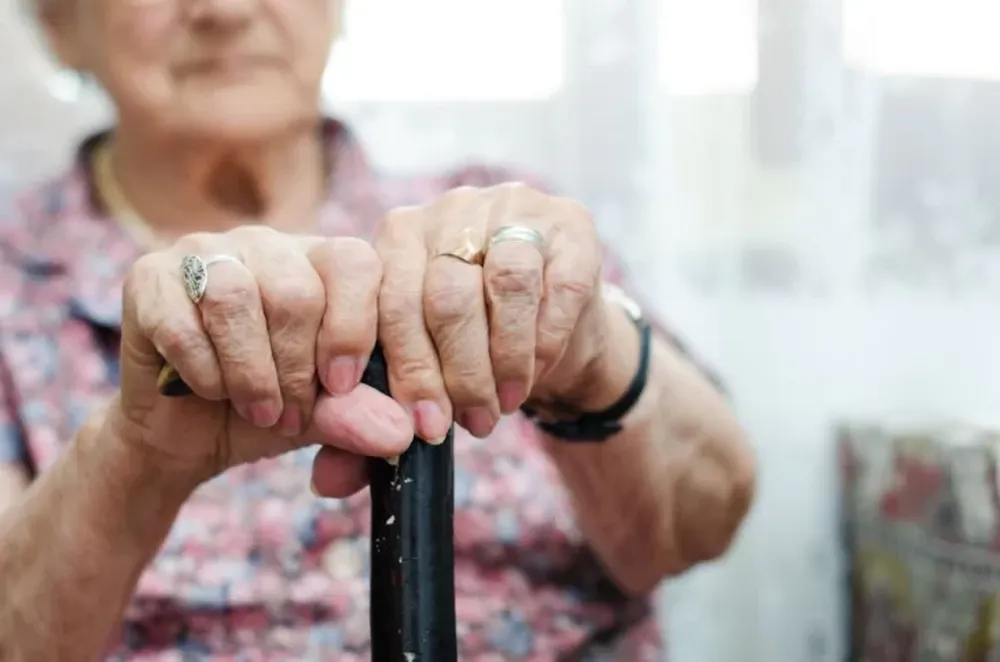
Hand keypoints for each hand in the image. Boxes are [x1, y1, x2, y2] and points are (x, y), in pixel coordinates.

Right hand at [113, 226, 412, 492]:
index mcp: (322, 261)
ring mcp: (206, 251)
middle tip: (289, 415)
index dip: (352, 329)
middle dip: (296, 369)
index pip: (355, 263)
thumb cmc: (270, 411)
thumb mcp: (325, 417)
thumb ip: (360, 415)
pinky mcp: (149, 276)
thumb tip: (400, 435)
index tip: (341, 386)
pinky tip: (209, 391)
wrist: (186, 437)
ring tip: (257, 409)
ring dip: (250, 372)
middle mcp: (267, 244)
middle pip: (296, 290)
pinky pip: (181, 321)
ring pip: (236, 297)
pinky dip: (203, 371)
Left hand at [373, 182, 608, 440]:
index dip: (402, 367)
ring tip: (500, 407)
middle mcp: (451, 210)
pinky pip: (559, 286)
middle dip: (453, 374)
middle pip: (445, 294)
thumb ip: (370, 416)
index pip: (389, 298)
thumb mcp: (420, 374)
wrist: (551, 323)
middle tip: (462, 425)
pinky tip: (535, 373)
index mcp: (399, 236)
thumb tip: (328, 481)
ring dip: (503, 359)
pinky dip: (545, 340)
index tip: (413, 425)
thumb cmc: (471, 348)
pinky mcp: (571, 225)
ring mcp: (514, 209)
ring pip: (505, 283)